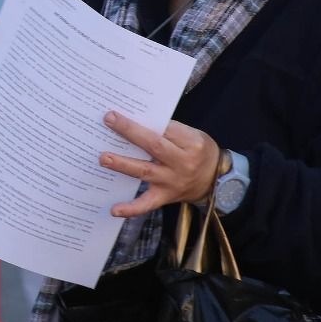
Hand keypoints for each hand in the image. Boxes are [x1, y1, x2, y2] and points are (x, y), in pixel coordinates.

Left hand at [97, 112, 223, 217]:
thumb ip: (169, 130)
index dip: (144, 120)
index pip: (166, 128)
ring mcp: (173, 181)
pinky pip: (147, 204)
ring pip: (146, 172)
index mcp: (191, 143)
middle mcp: (183, 163)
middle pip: (154, 146)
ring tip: (104, 158)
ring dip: (123, 164)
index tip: (121, 111)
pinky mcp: (165, 197)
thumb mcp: (192, 136)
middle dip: (130, 132)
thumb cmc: (199, 152)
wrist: (216, 180)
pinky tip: (114, 210)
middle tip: (109, 120)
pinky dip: (131, 208)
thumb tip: (136, 120)